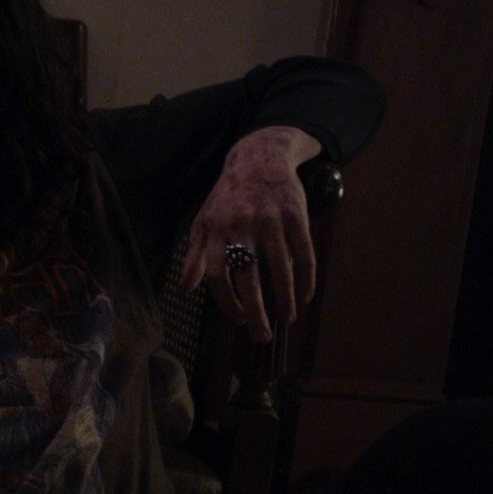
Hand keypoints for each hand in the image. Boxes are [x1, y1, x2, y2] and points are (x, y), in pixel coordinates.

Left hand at [177, 126, 322, 343]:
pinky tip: (305, 296)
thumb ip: (195, 255)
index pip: (218, 274)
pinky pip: (303, 253)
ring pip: (279, 268)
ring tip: (286, 319)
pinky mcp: (295, 215)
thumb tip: (186, 289)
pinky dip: (306, 278)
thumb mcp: (203, 221)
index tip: (236, 321)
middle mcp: (241, 226)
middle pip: (247, 277)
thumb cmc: (228, 197)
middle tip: (261, 336)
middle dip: (255, 312)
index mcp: (215, 230)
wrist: (259, 157)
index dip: (227, 302)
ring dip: (284, 299)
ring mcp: (270, 220)